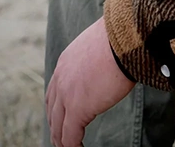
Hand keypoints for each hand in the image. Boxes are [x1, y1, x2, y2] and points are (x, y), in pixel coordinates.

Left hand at [46, 17, 134, 146]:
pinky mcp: (77, 109)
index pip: (54, 90)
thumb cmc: (119, 40)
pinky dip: (72, 146)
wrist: (122, 38)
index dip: (56, 107)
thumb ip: (95, 60)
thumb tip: (109, 63)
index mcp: (65, 62)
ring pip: (58, 126)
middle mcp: (61, 78)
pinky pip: (69, 136)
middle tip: (60, 137)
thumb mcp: (98, 47)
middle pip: (52, 110)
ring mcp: (67, 94)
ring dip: (61, 139)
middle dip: (56, 125)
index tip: (62, 116)